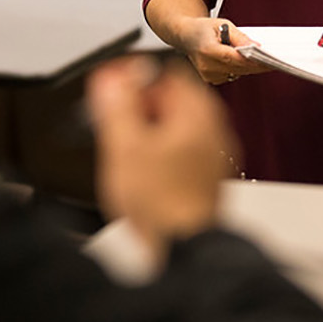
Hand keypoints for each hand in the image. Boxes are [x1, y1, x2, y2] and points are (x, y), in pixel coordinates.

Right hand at [88, 56, 238, 258]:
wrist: (183, 249)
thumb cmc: (162, 204)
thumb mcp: (124, 146)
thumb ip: (116, 106)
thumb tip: (110, 79)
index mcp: (198, 113)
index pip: (167, 72)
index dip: (135, 77)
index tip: (114, 89)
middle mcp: (212, 129)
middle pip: (171, 100)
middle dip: (139, 107)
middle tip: (115, 121)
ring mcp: (212, 155)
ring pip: (174, 127)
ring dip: (146, 132)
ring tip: (124, 149)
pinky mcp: (205, 178)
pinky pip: (180, 152)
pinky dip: (158, 155)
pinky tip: (141, 174)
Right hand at [181, 18, 267, 85]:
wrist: (185, 36)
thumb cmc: (202, 28)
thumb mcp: (221, 24)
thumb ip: (239, 37)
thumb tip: (256, 46)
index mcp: (207, 50)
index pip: (234, 58)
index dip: (253, 61)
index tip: (269, 60)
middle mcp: (206, 66)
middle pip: (239, 68)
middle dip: (257, 65)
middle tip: (275, 62)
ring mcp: (208, 75)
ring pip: (237, 73)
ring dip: (250, 67)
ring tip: (265, 61)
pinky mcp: (211, 79)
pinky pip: (232, 75)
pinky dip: (241, 69)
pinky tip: (248, 63)